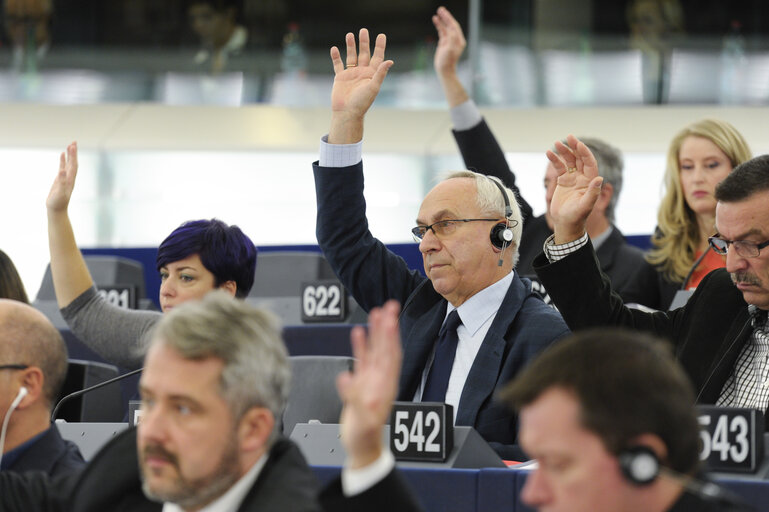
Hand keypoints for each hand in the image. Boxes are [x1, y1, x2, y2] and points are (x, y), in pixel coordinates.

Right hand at [46, 142, 77, 213]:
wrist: (56, 209)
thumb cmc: (58, 202)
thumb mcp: (60, 192)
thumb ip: (61, 182)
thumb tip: (62, 171)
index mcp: (70, 180)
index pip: (73, 165)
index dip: (74, 156)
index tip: (73, 146)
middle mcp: (70, 177)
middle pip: (73, 162)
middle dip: (74, 152)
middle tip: (74, 142)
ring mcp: (65, 178)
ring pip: (69, 164)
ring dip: (70, 155)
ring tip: (70, 145)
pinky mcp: (60, 179)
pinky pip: (62, 167)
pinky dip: (63, 160)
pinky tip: (63, 154)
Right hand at [328, 28, 392, 143]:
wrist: (347, 113)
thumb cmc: (362, 102)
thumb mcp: (373, 87)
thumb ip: (380, 73)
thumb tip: (390, 61)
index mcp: (372, 74)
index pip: (377, 57)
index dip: (379, 46)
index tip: (381, 35)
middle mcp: (362, 72)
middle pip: (364, 54)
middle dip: (364, 42)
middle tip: (363, 30)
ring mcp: (351, 74)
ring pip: (351, 56)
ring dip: (350, 46)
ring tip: (350, 35)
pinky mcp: (340, 78)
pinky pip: (338, 64)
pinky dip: (336, 57)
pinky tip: (334, 48)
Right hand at [337, 300, 401, 468]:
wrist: (362, 446)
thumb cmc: (365, 436)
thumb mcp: (362, 421)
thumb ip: (354, 399)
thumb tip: (346, 377)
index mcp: (385, 385)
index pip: (390, 355)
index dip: (390, 337)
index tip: (390, 319)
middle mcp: (381, 378)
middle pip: (386, 347)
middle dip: (388, 326)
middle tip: (389, 305)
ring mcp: (372, 379)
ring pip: (376, 350)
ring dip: (377, 331)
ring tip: (376, 312)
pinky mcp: (362, 383)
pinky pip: (363, 360)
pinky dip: (361, 346)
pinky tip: (359, 332)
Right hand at [432, 6, 465, 77]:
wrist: (444, 69)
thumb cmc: (448, 61)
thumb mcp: (450, 49)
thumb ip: (451, 39)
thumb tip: (450, 29)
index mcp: (459, 40)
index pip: (454, 26)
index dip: (449, 18)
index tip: (444, 12)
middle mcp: (455, 39)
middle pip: (450, 25)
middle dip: (446, 17)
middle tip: (440, 9)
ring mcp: (449, 40)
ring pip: (446, 27)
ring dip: (442, 20)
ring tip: (437, 13)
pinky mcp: (444, 42)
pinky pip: (442, 31)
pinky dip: (439, 25)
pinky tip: (435, 20)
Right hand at [545, 135, 602, 242]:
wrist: (566, 224)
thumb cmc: (577, 217)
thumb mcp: (585, 206)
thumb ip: (592, 193)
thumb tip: (599, 178)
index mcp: (590, 181)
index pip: (589, 163)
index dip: (584, 152)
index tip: (578, 144)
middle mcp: (582, 178)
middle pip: (579, 158)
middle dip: (574, 147)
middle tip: (569, 137)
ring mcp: (572, 179)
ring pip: (569, 161)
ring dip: (564, 152)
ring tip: (557, 143)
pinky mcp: (563, 181)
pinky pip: (559, 168)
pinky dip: (554, 160)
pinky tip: (549, 153)